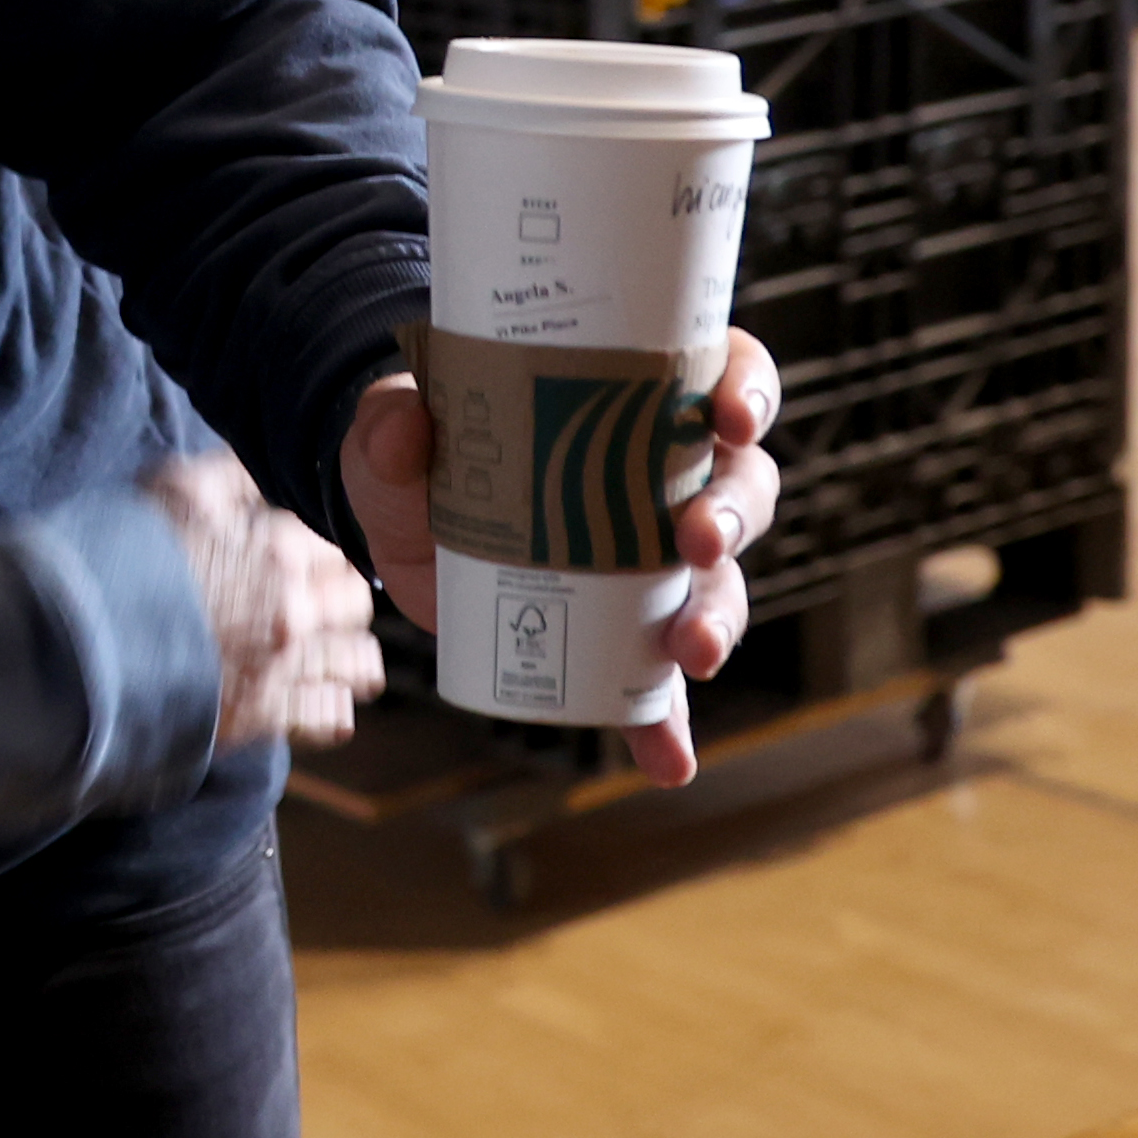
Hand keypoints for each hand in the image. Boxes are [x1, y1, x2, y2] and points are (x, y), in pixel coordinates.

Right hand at [143, 452, 386, 752]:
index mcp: (277, 550)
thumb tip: (265, 463)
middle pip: (356, 602)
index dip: (322, 549)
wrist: (79, 642)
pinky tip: (320, 697)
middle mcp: (292, 610)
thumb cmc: (120, 559)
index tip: (309, 556)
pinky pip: (328, 715)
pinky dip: (330, 706)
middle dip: (342, 598)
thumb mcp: (173, 491)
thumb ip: (231, 474)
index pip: (338, 544)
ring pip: (358, 663)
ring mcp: (281, 667)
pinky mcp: (262, 715)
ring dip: (349, 654)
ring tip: (332, 652)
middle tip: (322, 600)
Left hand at [339, 330, 785, 790]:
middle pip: (739, 489)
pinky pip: (656, 686)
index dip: (746, 393)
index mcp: (637, 400)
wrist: (396, 518)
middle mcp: (665, 478)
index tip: (730, 416)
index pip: (722, 377)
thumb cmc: (422, 444)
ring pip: (717, 586)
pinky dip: (664, 724)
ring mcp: (649, 562)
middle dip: (731, 518)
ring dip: (717, 618)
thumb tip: (403, 431)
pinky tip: (667, 761)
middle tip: (698, 541)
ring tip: (692, 649)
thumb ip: (391, 419)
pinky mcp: (615, 634)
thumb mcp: (396, 423)